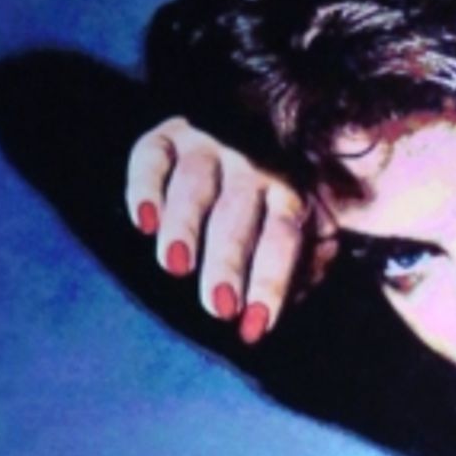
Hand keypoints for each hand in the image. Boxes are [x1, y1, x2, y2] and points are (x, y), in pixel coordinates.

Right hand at [125, 116, 335, 341]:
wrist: (254, 131)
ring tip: (177, 266)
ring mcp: (209, 147)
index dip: (271, 282)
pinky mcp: (170, 136)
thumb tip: (296, 298)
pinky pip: (152, 157)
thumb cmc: (278, 202)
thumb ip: (310, 263)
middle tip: (218, 304)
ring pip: (194, 186)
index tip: (256, 323)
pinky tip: (144, 222)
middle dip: (227, 261)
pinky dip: (145, 188)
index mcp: (289, 194)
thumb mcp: (312, 226)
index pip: (282, 239)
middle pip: (236, 217)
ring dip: (184, 226)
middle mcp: (251, 166)